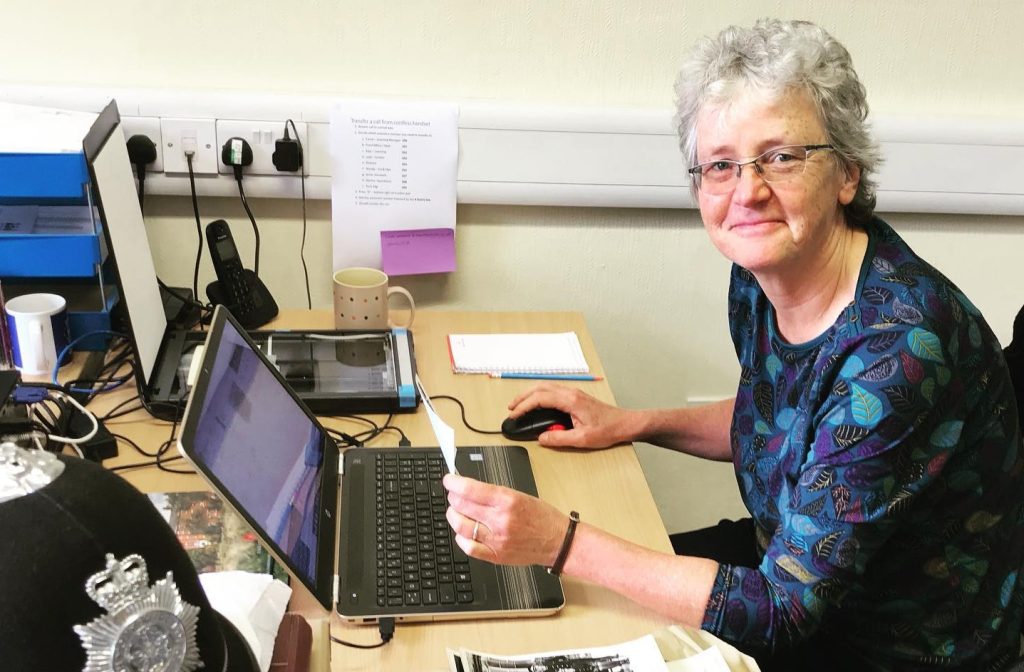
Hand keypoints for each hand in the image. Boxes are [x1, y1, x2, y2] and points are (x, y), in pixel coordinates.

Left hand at [443, 473, 567, 565]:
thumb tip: (468, 489)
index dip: (453, 483)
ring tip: (456, 512)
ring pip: (461, 526)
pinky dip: (461, 538)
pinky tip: (464, 533)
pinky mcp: (496, 556)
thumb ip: (493, 494)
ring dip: (453, 516)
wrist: (558, 542)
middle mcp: (501, 520)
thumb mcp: (520, 495)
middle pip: (462, 506)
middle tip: (454, 495)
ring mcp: (497, 540)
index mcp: (508, 500)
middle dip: (453, 497)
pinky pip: (469, 548)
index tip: (449, 480)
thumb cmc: (542, 517)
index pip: (470, 489)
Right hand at [508, 383, 635, 448]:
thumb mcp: (582, 439)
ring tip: (520, 406)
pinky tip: (537, 404)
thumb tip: (541, 438)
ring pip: (546, 387)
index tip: (514, 415)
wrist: (625, 423)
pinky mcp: (576, 396)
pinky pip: (553, 391)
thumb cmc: (608, 429)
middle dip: (523, 397)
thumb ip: (559, 439)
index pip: (540, 398)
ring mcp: (573, 393)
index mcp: (570, 400)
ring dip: (530, 394)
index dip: (524, 406)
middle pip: (540, 388)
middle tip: (511, 408)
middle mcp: (570, 392)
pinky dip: (540, 395)